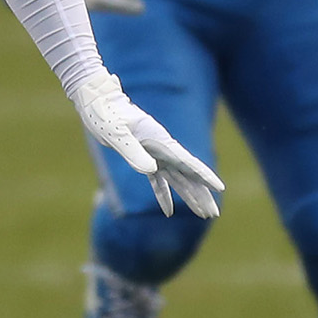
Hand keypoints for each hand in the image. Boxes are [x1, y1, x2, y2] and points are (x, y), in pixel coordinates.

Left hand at [69, 72, 222, 217]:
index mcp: (160, 141)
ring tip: (202, 214)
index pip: (188, 162)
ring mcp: (154, 154)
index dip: (205, 176)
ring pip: (177, 179)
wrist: (97, 102)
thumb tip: (152, 171)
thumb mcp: (117, 133)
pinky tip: (169, 212)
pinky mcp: (143, 158)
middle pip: (188, 174)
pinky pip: (158, 181)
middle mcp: (162, 148)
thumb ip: (133, 151)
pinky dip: (164, 195)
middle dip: (202, 194)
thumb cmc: (106, 115)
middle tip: (214, 213)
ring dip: (189, 197)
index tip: (220, 188)